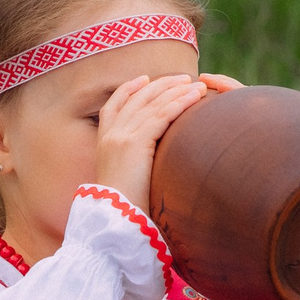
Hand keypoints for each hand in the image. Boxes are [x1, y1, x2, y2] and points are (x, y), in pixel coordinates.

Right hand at [95, 74, 219, 210]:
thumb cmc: (123, 208)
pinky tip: (195, 97)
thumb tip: (149, 160)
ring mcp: (121, 137)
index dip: (128, 89)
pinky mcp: (135, 143)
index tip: (144, 79)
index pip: (113, 106)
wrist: (115, 220)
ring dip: (176, 91)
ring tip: (196, 85)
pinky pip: (162, 115)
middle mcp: (110, 135)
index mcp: (102, 142)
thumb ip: (131, 162)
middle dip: (161, 85)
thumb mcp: (123, 179)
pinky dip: (180, 103)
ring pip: (152, 104)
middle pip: (136, 99)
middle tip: (183, 79)